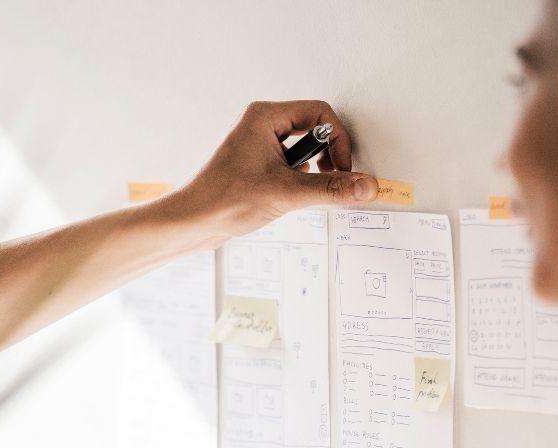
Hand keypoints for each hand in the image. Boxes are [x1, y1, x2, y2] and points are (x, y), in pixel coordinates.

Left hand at [178, 100, 378, 238]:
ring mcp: (258, 145)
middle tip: (331, 177)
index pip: (320, 113)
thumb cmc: (222, 199)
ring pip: (303, 150)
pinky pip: (291, 164)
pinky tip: (290, 196)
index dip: (338, 140)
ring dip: (312, 171)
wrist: (193, 223)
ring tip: (303, 189)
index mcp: (264, 117)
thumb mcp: (285, 193)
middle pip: (315, 129)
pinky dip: (300, 180)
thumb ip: (331, 189)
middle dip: (327, 156)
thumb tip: (364, 185)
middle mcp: (261, 126)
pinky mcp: (258, 166)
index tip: (343, 167)